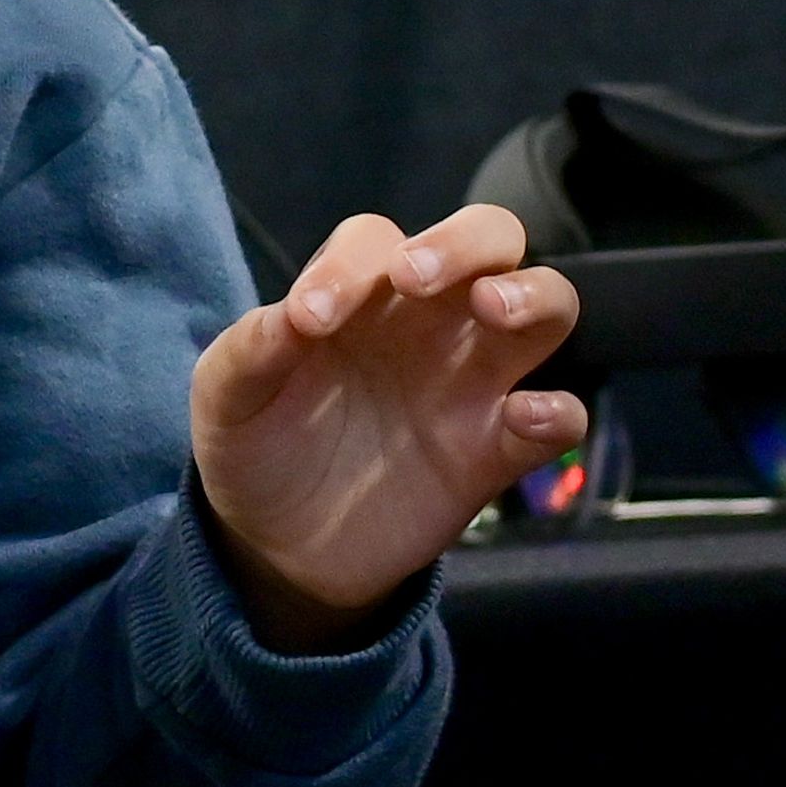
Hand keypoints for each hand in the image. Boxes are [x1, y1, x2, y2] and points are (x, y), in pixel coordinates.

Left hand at [190, 204, 583, 646]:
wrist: (278, 548)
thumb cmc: (255, 445)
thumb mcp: (226, 399)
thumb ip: (249, 352)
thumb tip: (292, 316)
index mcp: (358, 294)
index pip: (375, 240)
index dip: (349, 263)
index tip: (312, 318)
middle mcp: (427, 321)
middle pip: (488, 238)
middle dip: (466, 241)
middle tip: (418, 278)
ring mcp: (472, 381)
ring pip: (546, 304)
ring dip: (533, 294)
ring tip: (493, 309)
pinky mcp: (497, 450)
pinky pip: (559, 417)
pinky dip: (556, 411)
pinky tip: (522, 418)